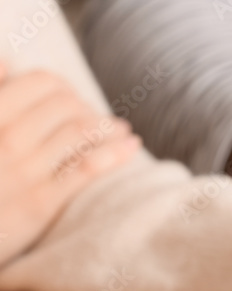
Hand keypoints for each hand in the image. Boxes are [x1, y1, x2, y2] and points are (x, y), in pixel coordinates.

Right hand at [0, 66, 140, 265]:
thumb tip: (9, 60)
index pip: (42, 82)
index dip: (65, 89)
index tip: (73, 100)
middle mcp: (3, 137)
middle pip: (67, 105)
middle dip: (90, 110)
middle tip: (102, 121)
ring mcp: (22, 170)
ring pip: (81, 132)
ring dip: (109, 128)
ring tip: (123, 131)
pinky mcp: (40, 201)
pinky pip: (87, 167)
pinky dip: (115, 152)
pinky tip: (131, 147)